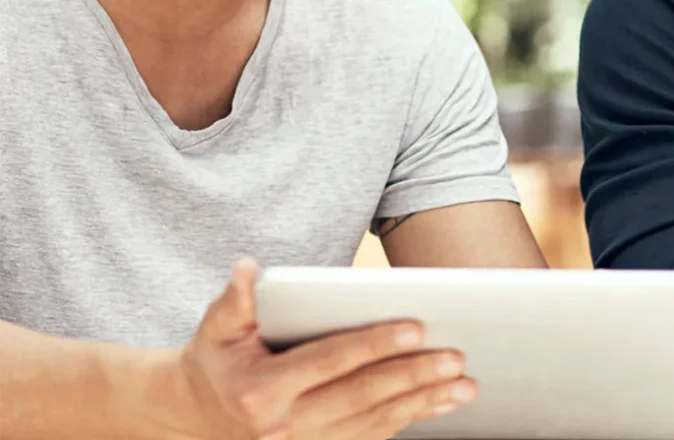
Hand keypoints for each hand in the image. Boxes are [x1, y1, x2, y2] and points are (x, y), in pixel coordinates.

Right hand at [173, 259, 476, 438]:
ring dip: (422, 403)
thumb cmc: (215, 358)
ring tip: (464, 384)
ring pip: (374, 424)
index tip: (417, 326)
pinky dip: (409, 421)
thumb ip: (235, 297)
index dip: (374, 344)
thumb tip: (248, 266)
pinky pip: (371, 438)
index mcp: (262, 389)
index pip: (331, 361)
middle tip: (456, 356)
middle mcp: (285, 427)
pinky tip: (440, 405)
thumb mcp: (216, 325)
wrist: (194, 418)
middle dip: (414, 376)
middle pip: (362, 396)